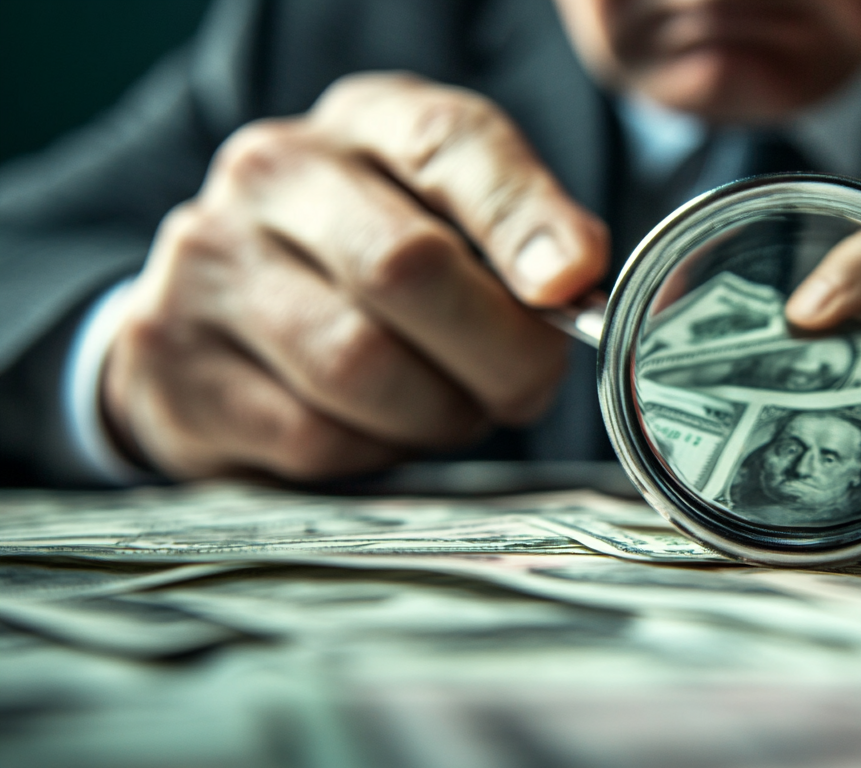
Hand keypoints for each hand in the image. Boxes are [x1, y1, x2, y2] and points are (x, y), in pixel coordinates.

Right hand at [103, 73, 607, 479]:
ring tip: (453, 408)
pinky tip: (380, 430)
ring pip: (361, 366)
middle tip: (526, 385)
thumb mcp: (450, 217)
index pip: (450, 144)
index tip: (570, 284)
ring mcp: (211, 264)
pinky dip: (375, 451)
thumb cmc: (368, 261)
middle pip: (408, 268)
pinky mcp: (176, 363)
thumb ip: (522, 237)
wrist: (214, 314)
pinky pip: (315, 435)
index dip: (524, 219)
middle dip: (498, 351)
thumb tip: (576, 283)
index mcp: (364, 123)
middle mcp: (275, 174)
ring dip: (439, 413)